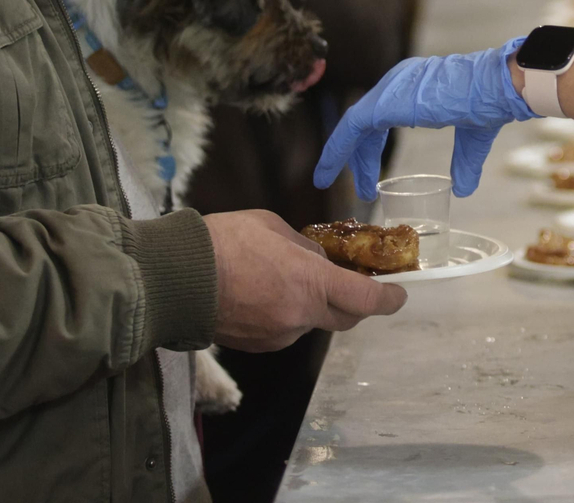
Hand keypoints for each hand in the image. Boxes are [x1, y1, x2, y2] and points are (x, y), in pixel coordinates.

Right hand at [204, 210, 406, 350]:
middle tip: (351, 284)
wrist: (176, 277)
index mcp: (310, 283)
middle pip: (346, 318)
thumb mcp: (274, 228)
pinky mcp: (258, 346)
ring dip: (312, 306)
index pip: (365, 300)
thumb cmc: (225, 242)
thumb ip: (305, 248)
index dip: (388, 299)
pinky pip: (284, 330)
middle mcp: (300, 316)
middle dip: (355, 303)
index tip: (398, 294)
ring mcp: (278, 335)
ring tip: (286, 280)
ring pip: (311, 323)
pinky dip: (285, 314)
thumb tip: (318, 260)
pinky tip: (264, 294)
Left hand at [313, 38, 536, 198]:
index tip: (369, 174)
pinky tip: (328, 171)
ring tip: (328, 181)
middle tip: (362, 187)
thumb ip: (463, 163)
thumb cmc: (488, 104)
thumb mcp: (472, 140)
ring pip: (354, 125)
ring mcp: (388, 91)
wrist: (493, 88)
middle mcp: (398, 83)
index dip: (373, 147)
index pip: (383, 118)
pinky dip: (336, 150)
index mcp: (416, 86)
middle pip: (366, 123)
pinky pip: (351, 128)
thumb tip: (462, 190)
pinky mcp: (383, 104)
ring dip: (342, 156)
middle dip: (359, 156)